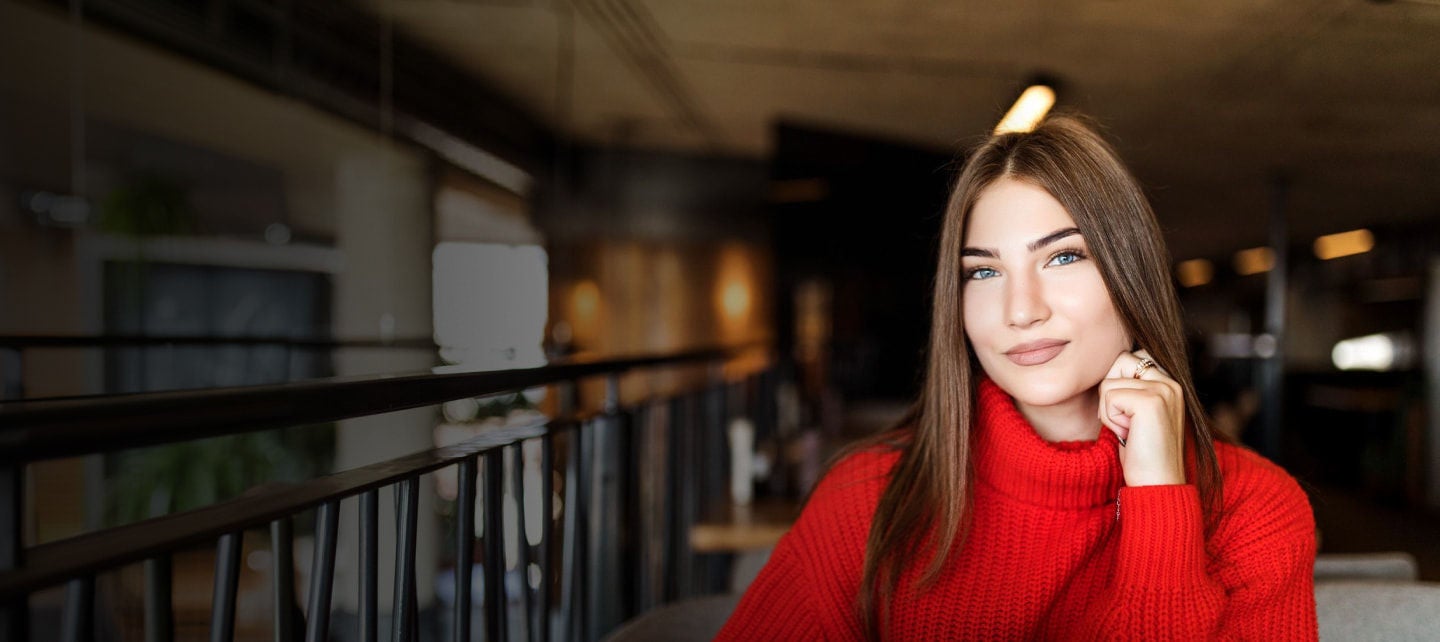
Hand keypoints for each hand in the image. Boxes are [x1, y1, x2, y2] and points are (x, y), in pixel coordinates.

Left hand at [1098, 349, 1186, 485]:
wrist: (1158, 484)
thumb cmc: (1144, 453)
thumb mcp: (1139, 415)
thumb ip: (1133, 388)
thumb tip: (1108, 369)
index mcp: (1171, 383)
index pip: (1131, 357)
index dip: (1118, 383)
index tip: (1130, 415)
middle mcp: (1171, 381)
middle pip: (1119, 362)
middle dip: (1111, 394)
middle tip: (1128, 423)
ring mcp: (1163, 389)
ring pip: (1109, 382)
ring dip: (1109, 411)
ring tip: (1130, 430)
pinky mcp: (1150, 401)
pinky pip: (1108, 397)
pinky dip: (1110, 419)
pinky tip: (1129, 435)